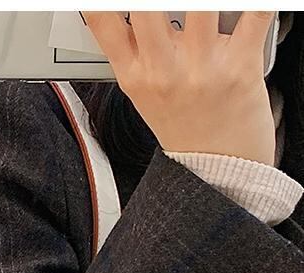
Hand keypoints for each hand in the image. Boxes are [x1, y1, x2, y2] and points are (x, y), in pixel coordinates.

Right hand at [81, 13, 276, 161]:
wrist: (219, 171)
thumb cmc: (185, 127)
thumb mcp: (143, 94)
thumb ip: (131, 49)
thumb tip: (118, 9)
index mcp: (136, 75)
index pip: (102, 22)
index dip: (99, 0)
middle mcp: (164, 70)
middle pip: (146, 7)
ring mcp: (202, 68)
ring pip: (199, 6)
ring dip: (204, 0)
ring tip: (209, 4)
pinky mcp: (241, 66)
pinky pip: (255, 17)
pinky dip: (258, 4)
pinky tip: (254, 2)